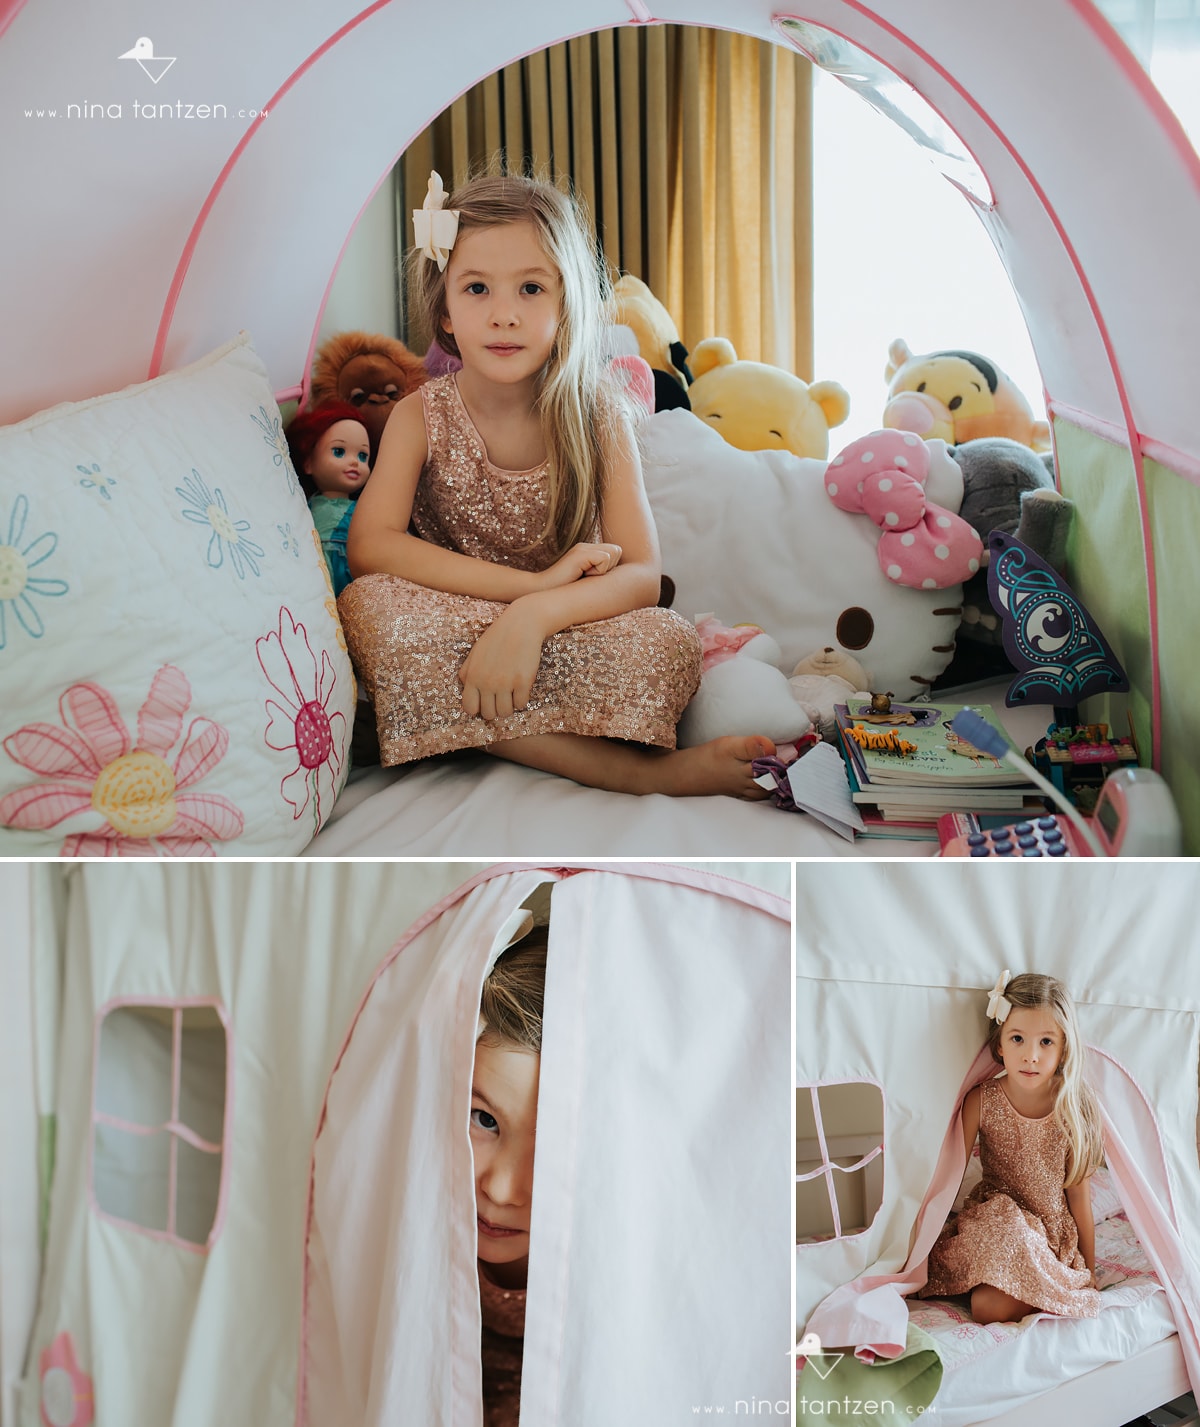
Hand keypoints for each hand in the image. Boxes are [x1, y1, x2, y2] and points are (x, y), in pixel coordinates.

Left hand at [458, 605, 546, 720]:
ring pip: (505, 713)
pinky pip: (521, 704)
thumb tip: (465, 688)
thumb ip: (467, 671)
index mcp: (472, 676)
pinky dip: (521, 699)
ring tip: (511, 695)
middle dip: (495, 708)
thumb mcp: (475, 653)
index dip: (478, 708)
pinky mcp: (523, 682)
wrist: (521, 624)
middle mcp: (487, 683)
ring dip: (509, 706)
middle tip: (501, 697)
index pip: (469, 708)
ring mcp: (505, 683)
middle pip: (489, 714)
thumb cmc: (497, 637)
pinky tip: (521, 688)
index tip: (486, 702)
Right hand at [535, 542, 622, 591]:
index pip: (615, 551)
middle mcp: (586, 546)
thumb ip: (601, 574)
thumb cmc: (566, 593)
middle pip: (617, 550)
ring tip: (586, 576)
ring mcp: (582, 548)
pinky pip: (605, 559)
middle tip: (590, 577)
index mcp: (588, 551)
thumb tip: (623, 579)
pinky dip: (598, 571)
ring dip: (604, 569)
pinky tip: (582, 575)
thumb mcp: (588, 582)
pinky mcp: (580, 554)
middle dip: (610, 567)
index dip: (610, 567)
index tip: (593, 578)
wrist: (542, 593)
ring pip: (613, 553)